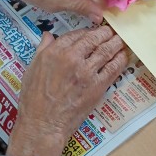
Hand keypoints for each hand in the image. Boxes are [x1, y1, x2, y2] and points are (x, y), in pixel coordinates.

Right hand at [6, 27, 127, 155]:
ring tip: (121, 40)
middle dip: (105, 33)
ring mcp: (87, 72)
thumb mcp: (31, 68)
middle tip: (112, 31)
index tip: (93, 32)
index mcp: (55, 52)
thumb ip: (42, 49)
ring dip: (116, 43)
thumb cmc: (34, 99)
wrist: (43, 124)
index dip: (87, 31)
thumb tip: (48, 35)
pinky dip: (120, 60)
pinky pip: (114, 68)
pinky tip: (123, 56)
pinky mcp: (98, 86)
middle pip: (94, 38)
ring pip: (107, 50)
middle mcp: (72, 58)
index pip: (76, 34)